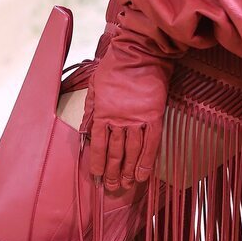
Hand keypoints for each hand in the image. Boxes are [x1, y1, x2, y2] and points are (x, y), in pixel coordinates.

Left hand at [82, 0, 174, 196]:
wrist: (141, 53)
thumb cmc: (115, 66)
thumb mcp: (95, 86)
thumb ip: (92, 110)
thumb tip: (87, 130)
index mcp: (102, 112)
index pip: (97, 144)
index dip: (97, 162)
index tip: (96, 175)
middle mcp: (119, 120)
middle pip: (114, 152)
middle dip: (112, 172)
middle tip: (111, 187)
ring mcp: (137, 120)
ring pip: (131, 151)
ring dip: (127, 170)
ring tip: (125, 185)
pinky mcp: (154, 116)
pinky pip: (151, 143)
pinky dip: (147, 160)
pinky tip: (143, 174)